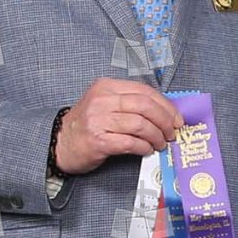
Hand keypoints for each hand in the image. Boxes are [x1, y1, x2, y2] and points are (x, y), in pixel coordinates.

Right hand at [54, 77, 182, 172]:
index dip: (166, 106)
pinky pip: (130, 143)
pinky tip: (146, 150)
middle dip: (165, 121)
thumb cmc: (88, 125)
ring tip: (160, 143)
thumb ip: (131, 104)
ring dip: (156, 136)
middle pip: (145, 106)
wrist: (60, 143)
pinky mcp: (98, 141)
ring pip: (140, 125)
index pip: (144, 91)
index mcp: (106, 87)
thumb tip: (165, 113)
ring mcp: (98, 120)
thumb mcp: (106, 105)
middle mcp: (102, 101)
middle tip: (172, 133)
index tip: (176, 118)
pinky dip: (144, 147)